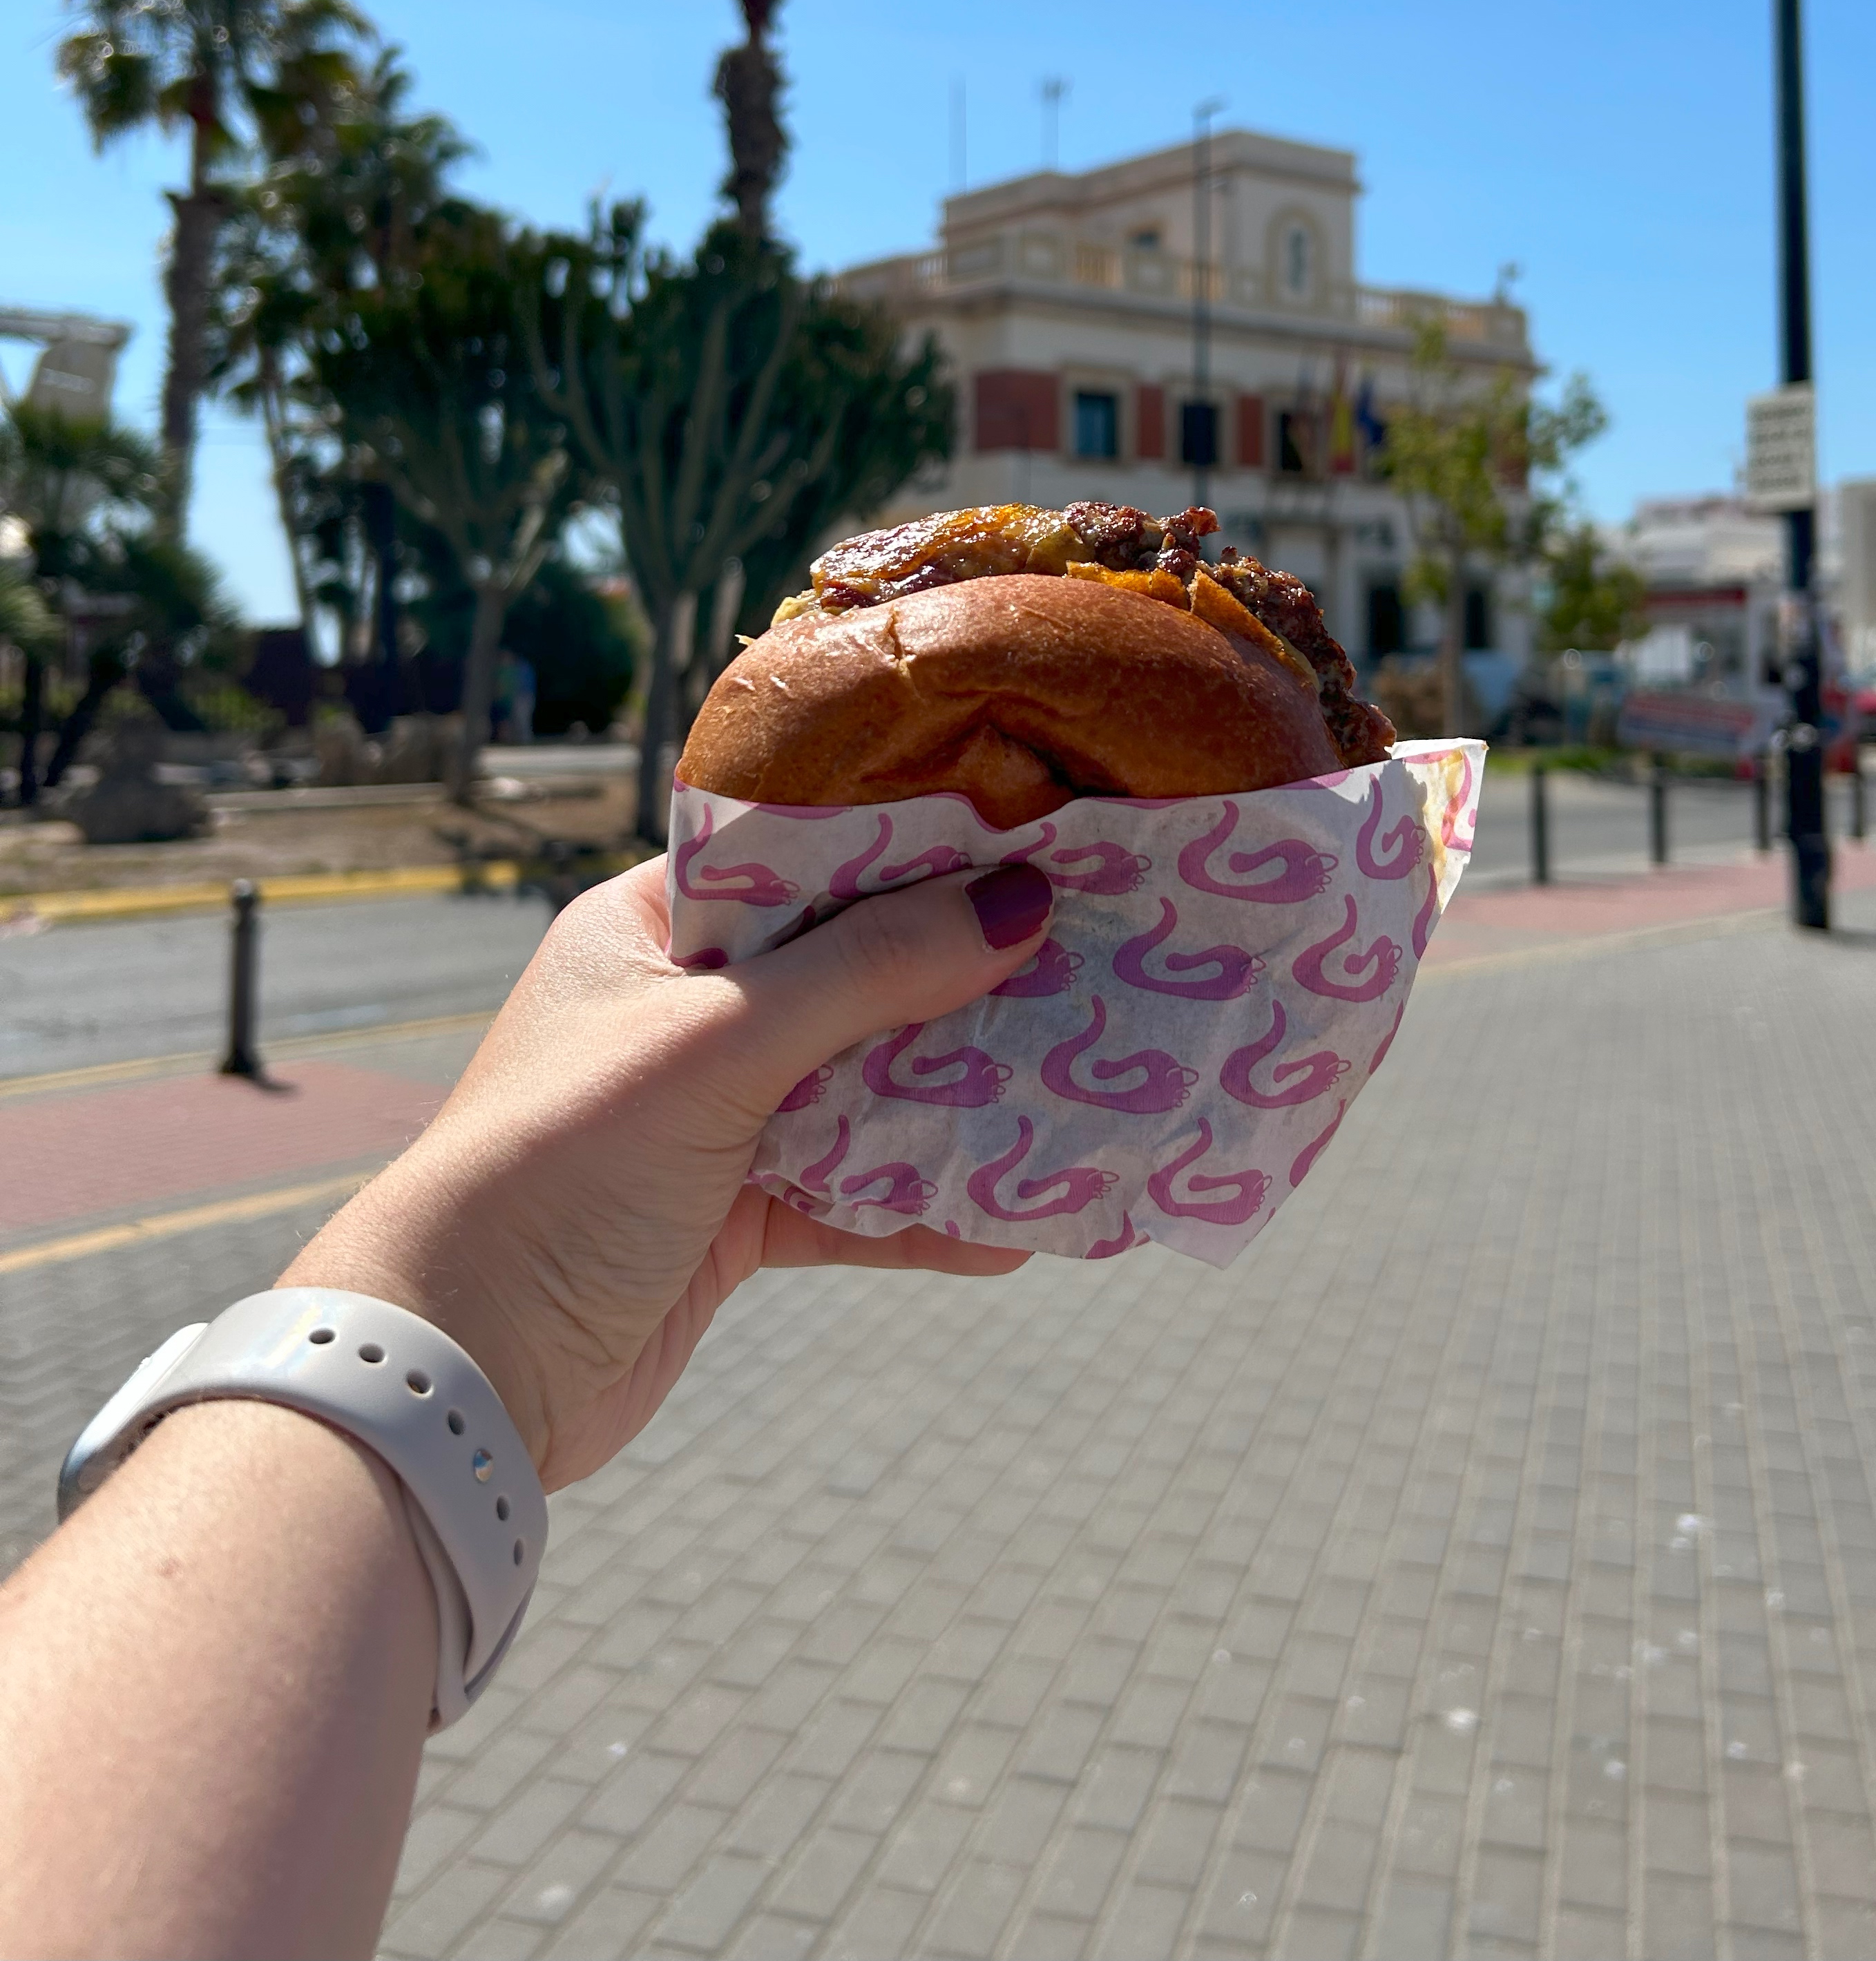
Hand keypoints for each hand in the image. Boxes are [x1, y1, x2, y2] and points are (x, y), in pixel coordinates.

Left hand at [288, 855, 1051, 1488]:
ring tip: (1085, 1079)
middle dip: (966, 973)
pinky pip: (858, 1196)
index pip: (804, 853)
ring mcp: (713, 1115)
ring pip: (868, 1082)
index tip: (1037, 830)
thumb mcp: (718, 1048)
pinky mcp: (735, 1217)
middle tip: (1095, 951)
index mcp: (650, 927)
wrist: (454, 1371)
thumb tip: (1019, 903)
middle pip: (854, 968)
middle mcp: (683, 1008)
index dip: (918, 843)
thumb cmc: (559, 1166)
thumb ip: (870, 973)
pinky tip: (1018, 1219)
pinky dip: (929, 1206)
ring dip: (964, 1092)